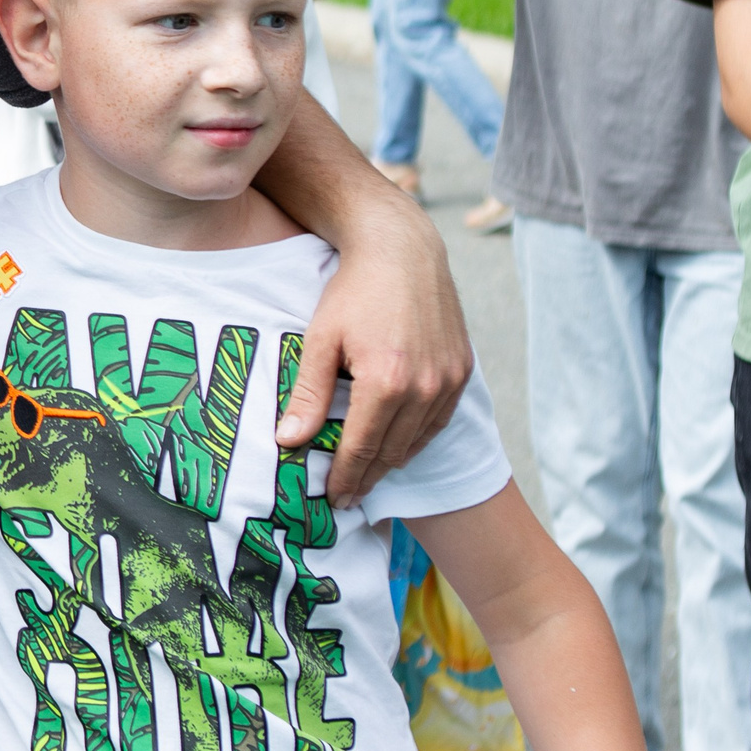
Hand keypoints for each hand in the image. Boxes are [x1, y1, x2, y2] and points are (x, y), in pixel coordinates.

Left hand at [275, 201, 470, 505]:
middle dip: (368, 478)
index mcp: (386, 383)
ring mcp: (449, 381)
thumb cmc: (352, 291)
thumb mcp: (319, 339)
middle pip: (392, 452)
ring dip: (393, 461)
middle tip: (347, 496)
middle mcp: (425, 388)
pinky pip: (439, 420)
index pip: (362, 449)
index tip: (333, 499)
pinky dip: (417, 437)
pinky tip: (397, 443)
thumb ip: (308, 394)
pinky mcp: (462, 371)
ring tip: (368, 475)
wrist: (401, 251)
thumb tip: (288, 442)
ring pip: (419, 441)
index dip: (346, 479)